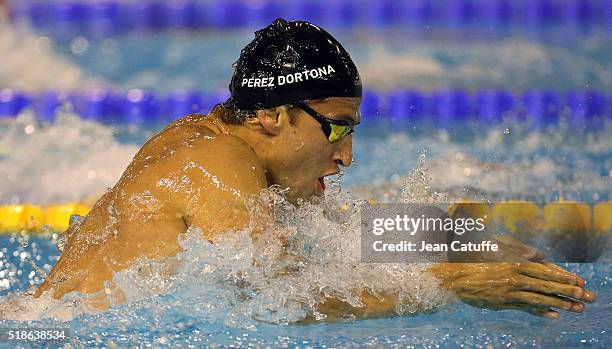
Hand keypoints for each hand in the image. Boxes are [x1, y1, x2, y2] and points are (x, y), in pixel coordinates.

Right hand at [428, 261, 595, 317]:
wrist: (454, 274)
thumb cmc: (474, 259)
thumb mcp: (498, 249)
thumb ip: (519, 251)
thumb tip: (539, 255)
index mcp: (515, 261)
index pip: (545, 270)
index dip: (564, 276)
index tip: (579, 281)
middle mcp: (515, 274)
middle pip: (547, 283)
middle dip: (569, 290)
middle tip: (588, 296)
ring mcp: (510, 288)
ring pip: (540, 296)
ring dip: (561, 302)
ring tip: (577, 308)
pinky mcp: (503, 301)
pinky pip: (525, 306)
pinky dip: (540, 310)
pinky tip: (553, 314)